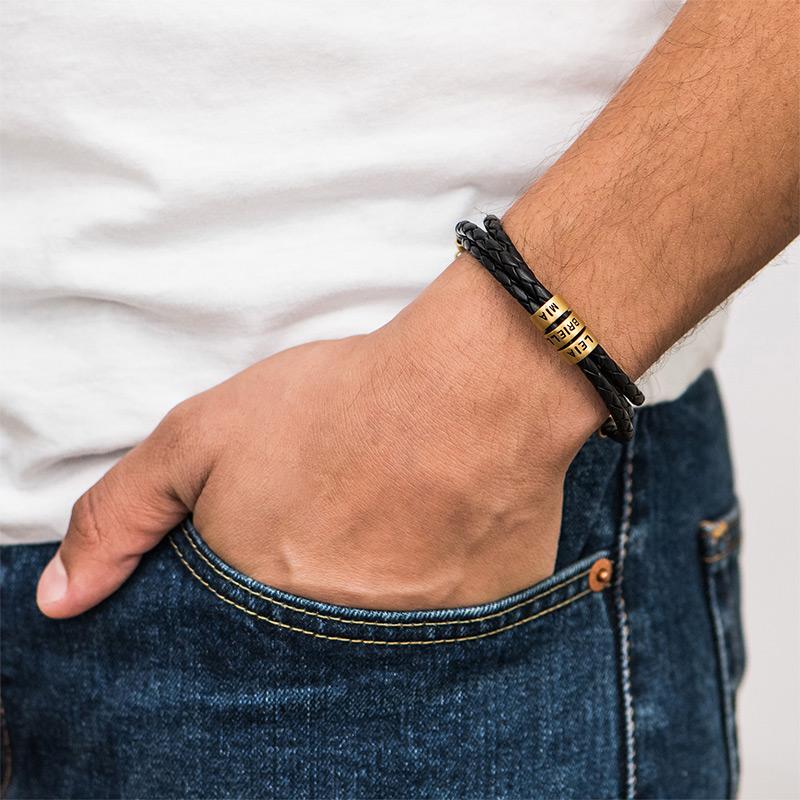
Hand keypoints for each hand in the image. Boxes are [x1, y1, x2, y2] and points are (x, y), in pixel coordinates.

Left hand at [36, 257, 605, 617]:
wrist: (472, 390)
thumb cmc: (341, 404)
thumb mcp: (203, 437)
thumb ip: (122, 516)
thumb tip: (61, 601)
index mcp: (262, 604)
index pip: (229, 636)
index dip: (251, 579)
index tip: (281, 536)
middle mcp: (336, 644)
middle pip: (304, 636)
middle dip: (316, 574)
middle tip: (347, 509)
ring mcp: (416, 643)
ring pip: (378, 632)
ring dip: (379, 579)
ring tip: (395, 511)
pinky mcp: (482, 623)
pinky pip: (449, 623)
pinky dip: (437, 582)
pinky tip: (444, 524)